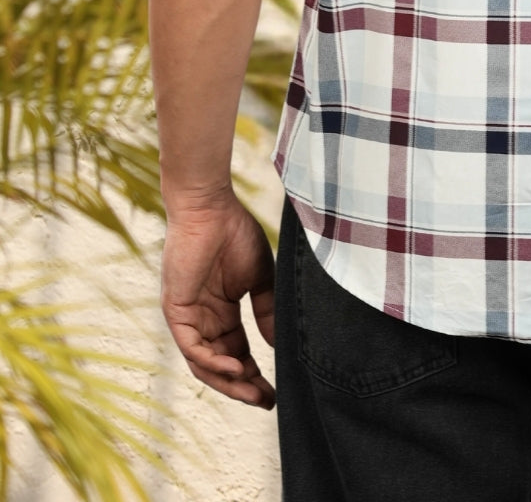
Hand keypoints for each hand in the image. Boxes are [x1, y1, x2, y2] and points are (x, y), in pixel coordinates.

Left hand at [160, 190, 276, 408]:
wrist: (211, 207)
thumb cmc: (235, 233)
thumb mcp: (260, 278)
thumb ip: (267, 310)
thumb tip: (277, 346)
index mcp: (222, 311)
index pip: (237, 352)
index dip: (255, 373)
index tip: (275, 390)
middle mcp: (202, 319)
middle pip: (220, 365)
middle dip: (243, 386)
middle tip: (266, 401)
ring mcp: (187, 316)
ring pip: (204, 363)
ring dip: (228, 381)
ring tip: (254, 392)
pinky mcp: (176, 310)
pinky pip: (191, 347)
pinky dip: (212, 361)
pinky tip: (236, 368)